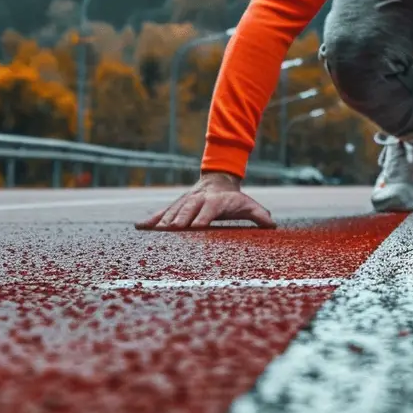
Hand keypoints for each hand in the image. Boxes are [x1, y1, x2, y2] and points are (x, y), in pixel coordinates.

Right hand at [136, 172, 275, 229]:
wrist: (218, 180)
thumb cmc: (234, 199)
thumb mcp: (248, 205)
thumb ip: (259, 215)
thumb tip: (273, 225)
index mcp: (216, 201)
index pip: (210, 209)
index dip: (204, 216)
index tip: (198, 227)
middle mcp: (198, 199)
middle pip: (188, 208)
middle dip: (180, 218)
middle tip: (172, 229)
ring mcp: (185, 202)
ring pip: (173, 210)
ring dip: (164, 220)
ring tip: (156, 232)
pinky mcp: (176, 206)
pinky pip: (162, 212)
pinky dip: (151, 219)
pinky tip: (139, 227)